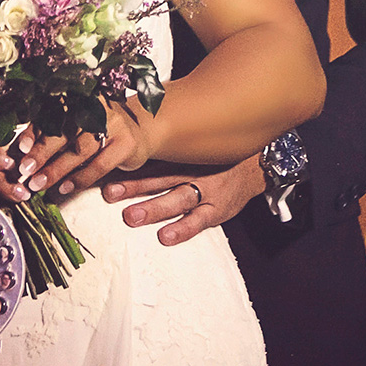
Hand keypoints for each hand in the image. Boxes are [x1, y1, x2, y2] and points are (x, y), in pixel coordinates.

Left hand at [19, 98, 161, 198]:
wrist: (139, 132)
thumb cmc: (98, 131)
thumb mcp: (75, 127)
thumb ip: (50, 133)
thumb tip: (21, 150)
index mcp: (81, 98)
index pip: (53, 114)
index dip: (35, 131)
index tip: (21, 149)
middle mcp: (97, 107)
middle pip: (65, 131)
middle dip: (42, 153)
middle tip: (24, 171)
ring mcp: (114, 124)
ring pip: (80, 149)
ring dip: (57, 169)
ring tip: (39, 184)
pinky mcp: (126, 144)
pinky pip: (99, 164)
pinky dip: (80, 178)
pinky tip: (65, 188)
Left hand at [99, 154, 264, 246]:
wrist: (258, 164)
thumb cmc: (220, 152)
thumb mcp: (198, 138)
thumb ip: (171, 139)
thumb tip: (135, 129)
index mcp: (187, 150)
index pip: (155, 155)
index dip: (131, 160)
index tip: (108, 163)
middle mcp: (194, 169)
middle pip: (160, 177)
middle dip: (134, 185)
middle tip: (110, 192)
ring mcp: (207, 190)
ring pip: (177, 198)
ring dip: (154, 207)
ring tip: (131, 216)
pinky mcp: (218, 209)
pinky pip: (199, 220)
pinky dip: (182, 229)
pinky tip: (165, 236)